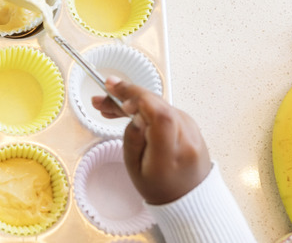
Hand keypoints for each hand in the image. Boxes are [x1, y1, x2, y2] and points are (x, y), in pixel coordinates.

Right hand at [91, 77, 210, 204]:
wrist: (188, 196)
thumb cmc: (160, 187)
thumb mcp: (135, 169)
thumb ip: (132, 139)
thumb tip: (134, 113)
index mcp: (171, 152)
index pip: (160, 115)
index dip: (139, 101)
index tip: (119, 98)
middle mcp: (186, 136)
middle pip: (156, 104)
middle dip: (126, 95)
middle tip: (101, 98)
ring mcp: (191, 128)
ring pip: (157, 104)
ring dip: (132, 100)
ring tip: (106, 105)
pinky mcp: (189, 123)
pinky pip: (163, 108)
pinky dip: (144, 106)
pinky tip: (125, 109)